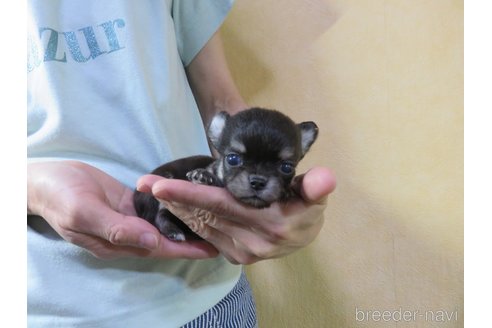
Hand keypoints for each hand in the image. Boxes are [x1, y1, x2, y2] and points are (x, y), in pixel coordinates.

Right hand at [27, 161, 217, 259]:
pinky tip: (189, 201)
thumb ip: (116, 228)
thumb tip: (150, 242)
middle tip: (222, 230)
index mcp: (117, 242)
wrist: (45, 179)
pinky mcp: (129, 203)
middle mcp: (127, 234)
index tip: (212, 248)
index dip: (186, 249)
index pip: (159, 249)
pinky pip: (154, 208)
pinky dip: (171, 206)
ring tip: (212, 216)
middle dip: (192, 237)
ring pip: (163, 224)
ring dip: (185, 222)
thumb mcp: (84, 212)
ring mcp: (128, 218)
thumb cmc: (60, 197)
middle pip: (166, 239)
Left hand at [137, 167, 335, 263]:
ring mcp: (242, 252)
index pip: (220, 204)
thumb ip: (317, 186)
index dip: (189, 193)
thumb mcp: (315, 194)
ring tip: (155, 192)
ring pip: (201, 227)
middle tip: (144, 183)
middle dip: (172, 199)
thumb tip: (325, 178)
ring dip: (176, 210)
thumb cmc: (306, 207)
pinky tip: (175, 210)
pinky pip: (206, 237)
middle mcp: (251, 242)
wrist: (306, 234)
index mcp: (268, 223)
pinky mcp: (236, 257)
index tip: (159, 184)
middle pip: (203, 216)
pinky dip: (188, 222)